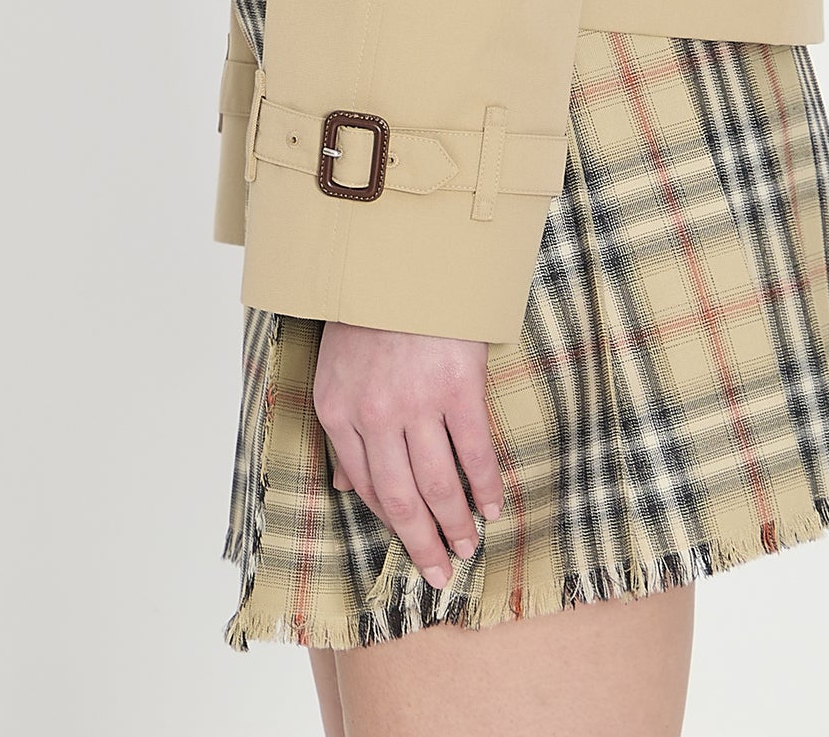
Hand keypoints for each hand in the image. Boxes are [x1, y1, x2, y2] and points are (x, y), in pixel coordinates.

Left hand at [312, 321, 505, 588]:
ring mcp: (417, 401)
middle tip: (438, 572)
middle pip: (400, 497)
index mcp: (337, 409)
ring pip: (437, 484)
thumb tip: (345, 488)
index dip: (389, 522)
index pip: (363, 485)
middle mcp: (373, 413)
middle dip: (421, 542)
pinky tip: (491, 504)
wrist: (404, 255)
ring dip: (455, 523)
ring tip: (467, 546)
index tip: (408, 545)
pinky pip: (474, 451)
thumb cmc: (371, 310)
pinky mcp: (458, 386)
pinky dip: (484, 484)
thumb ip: (344, 428)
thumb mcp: (338, 368)